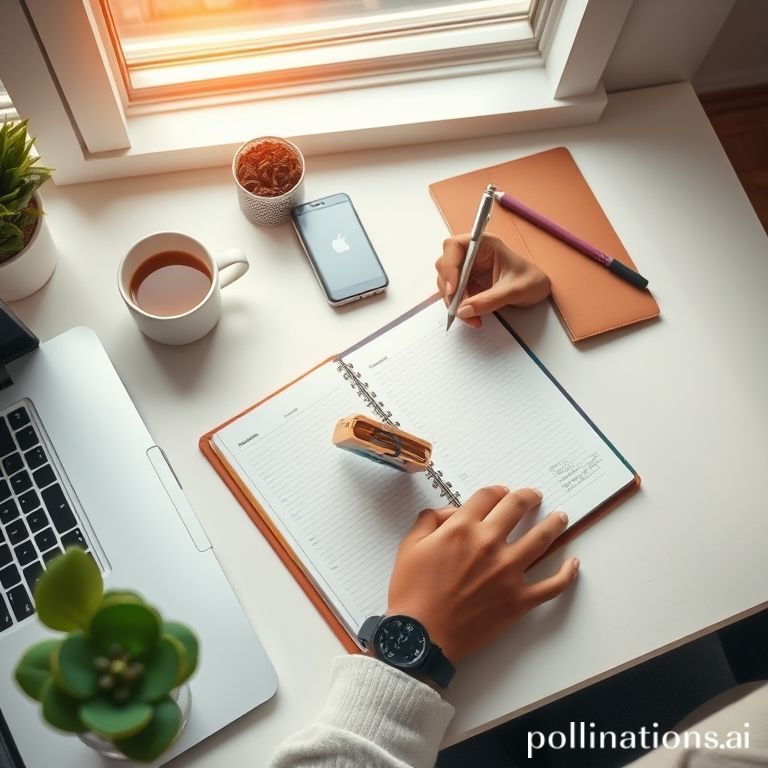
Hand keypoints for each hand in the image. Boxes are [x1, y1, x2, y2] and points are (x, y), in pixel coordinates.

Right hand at [387, 486, 578, 664]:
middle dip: (529, 496)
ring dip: (554, 523)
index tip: (502, 492)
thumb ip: (429, 521)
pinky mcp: (519, 600)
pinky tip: (574, 563)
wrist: (421, 636)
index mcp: (462, 528)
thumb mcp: (410, 546)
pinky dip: (567, 573)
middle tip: (535, 495)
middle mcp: (489, 544)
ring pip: (541, 538)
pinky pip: (553, 585)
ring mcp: (508, 572)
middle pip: (518, 507)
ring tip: (561, 517)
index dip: (497, 490)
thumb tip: (449, 512)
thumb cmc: (412, 593)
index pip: (488, 496)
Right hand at [435, 234, 550, 327]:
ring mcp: (469, 268)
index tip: (454, 289)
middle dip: (450, 289)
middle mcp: (473, 253)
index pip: (454, 246)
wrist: (539, 290)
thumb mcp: (513, 291)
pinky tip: (472, 317)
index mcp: (484, 244)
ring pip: (447, 282)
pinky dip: (459, 307)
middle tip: (459, 308)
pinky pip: (455, 294)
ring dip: (454, 301)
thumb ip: (489, 300)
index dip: (449, 266)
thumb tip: (463, 310)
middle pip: (445, 265)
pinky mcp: (469, 283)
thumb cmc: (531, 281)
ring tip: (471, 318)